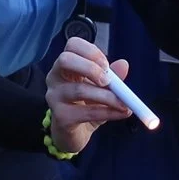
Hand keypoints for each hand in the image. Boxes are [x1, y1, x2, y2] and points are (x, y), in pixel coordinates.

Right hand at [47, 35, 133, 152]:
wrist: (74, 134)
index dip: (91, 51)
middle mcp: (55, 77)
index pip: (72, 45)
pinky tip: (121, 113)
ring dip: (106, 96)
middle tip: (108, 81)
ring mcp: (54, 97)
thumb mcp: (102, 89)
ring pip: (79, 89)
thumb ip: (112, 76)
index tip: (107, 65)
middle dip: (91, 68)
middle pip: (66, 60)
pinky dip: (108, 112)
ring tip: (123, 103)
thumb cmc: (86, 105)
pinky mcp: (60, 117)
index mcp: (65, 65)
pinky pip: (87, 112)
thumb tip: (124, 63)